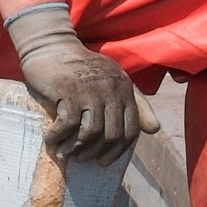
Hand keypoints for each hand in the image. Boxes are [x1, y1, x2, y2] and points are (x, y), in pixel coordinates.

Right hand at [4, 5, 156, 164]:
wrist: (51, 45)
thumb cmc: (81, 67)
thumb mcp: (113, 80)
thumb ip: (136, 103)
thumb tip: (155, 130)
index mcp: (124, 88)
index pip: (131, 129)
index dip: (118, 151)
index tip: (103, 161)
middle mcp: (111, 89)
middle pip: (111, 135)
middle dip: (96, 153)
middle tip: (82, 159)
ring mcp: (90, 90)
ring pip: (91, 133)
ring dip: (77, 148)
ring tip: (66, 153)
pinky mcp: (68, 91)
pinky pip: (67, 125)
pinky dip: (59, 138)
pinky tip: (52, 141)